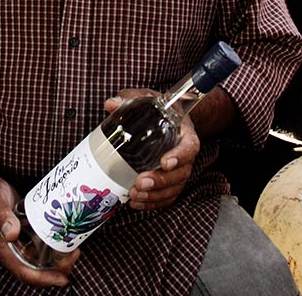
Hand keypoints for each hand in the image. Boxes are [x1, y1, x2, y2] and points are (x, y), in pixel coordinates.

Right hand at [0, 169, 79, 286]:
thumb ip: (1, 218)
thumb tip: (13, 234)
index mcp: (2, 251)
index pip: (24, 273)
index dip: (44, 279)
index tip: (63, 278)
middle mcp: (11, 250)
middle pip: (36, 268)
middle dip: (57, 268)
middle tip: (74, 254)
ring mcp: (17, 241)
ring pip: (39, 257)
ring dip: (57, 257)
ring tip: (74, 247)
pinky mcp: (23, 230)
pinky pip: (39, 242)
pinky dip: (52, 242)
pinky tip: (64, 234)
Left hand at [104, 89, 200, 210]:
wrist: (168, 117)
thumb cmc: (158, 107)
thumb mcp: (146, 97)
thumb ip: (130, 99)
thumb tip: (111, 104)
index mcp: (185, 132)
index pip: (189, 147)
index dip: (179, 156)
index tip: (164, 162)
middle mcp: (186, 154)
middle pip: (181, 173)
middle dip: (161, 181)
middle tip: (140, 182)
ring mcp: (180, 169)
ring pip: (174, 188)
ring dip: (156, 196)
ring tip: (135, 195)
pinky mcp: (172, 180)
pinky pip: (168, 196)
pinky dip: (154, 203)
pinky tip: (137, 203)